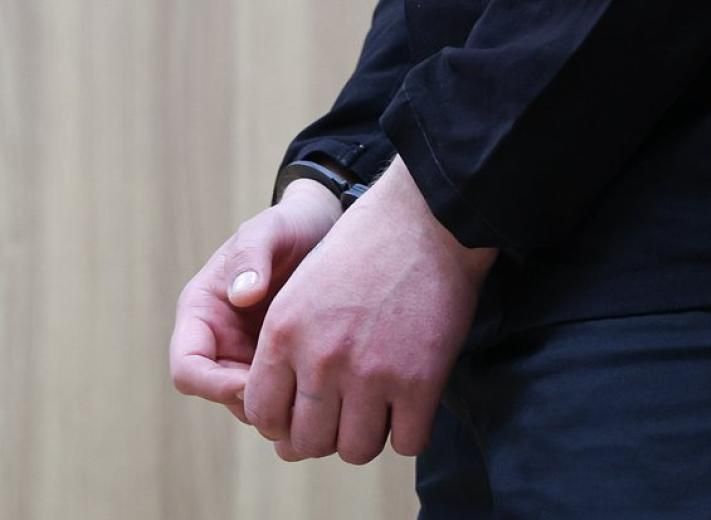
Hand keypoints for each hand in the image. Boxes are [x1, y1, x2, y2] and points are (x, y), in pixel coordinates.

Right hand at [169, 179, 341, 421]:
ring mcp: (253, 355)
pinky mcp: (286, 363)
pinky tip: (336, 384)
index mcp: (202, 314)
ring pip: (260, 405)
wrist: (326, 228)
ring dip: (286, 406)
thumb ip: (251, 255)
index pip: (188, 370)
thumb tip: (241, 295)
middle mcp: (222, 342)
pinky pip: (290, 396)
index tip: (256, 382)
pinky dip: (307, 399)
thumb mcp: (271, 229)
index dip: (215, 386)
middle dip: (259, 403)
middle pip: (225, 397)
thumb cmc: (292, 225)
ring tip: (324, 388)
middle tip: (303, 394)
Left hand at [243, 157, 496, 462]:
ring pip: (355, 450)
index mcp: (283, 332)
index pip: (263, 413)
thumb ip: (286, 347)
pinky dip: (408, 432)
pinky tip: (410, 406)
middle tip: (341, 417)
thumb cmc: (365, 248)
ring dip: (365, 436)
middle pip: (307, 442)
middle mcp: (319, 358)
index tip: (302, 415)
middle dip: (322, 436)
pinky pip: (407, 442)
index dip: (281, 424)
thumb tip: (282, 414)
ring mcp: (371, 373)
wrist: (426, 219)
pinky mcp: (420, 381)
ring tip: (377, 410)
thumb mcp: (303, 288)